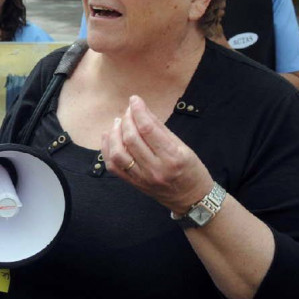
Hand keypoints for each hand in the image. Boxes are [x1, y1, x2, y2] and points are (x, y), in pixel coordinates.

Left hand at [101, 95, 214, 214]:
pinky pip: (113, 166)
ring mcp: (142, 178)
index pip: (148, 129)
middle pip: (131, 139)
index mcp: (172, 157)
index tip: (134, 99)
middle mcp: (156, 169)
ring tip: (118, 122)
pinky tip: (109, 136)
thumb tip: (142, 109)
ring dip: (114, 133)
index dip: (138, 111)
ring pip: (118, 153)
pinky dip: (107, 149)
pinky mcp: (133, 183)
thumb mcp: (183, 147)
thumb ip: (160, 128)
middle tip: (128, 111)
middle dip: (127, 120)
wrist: (191, 199)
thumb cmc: (191, 170)